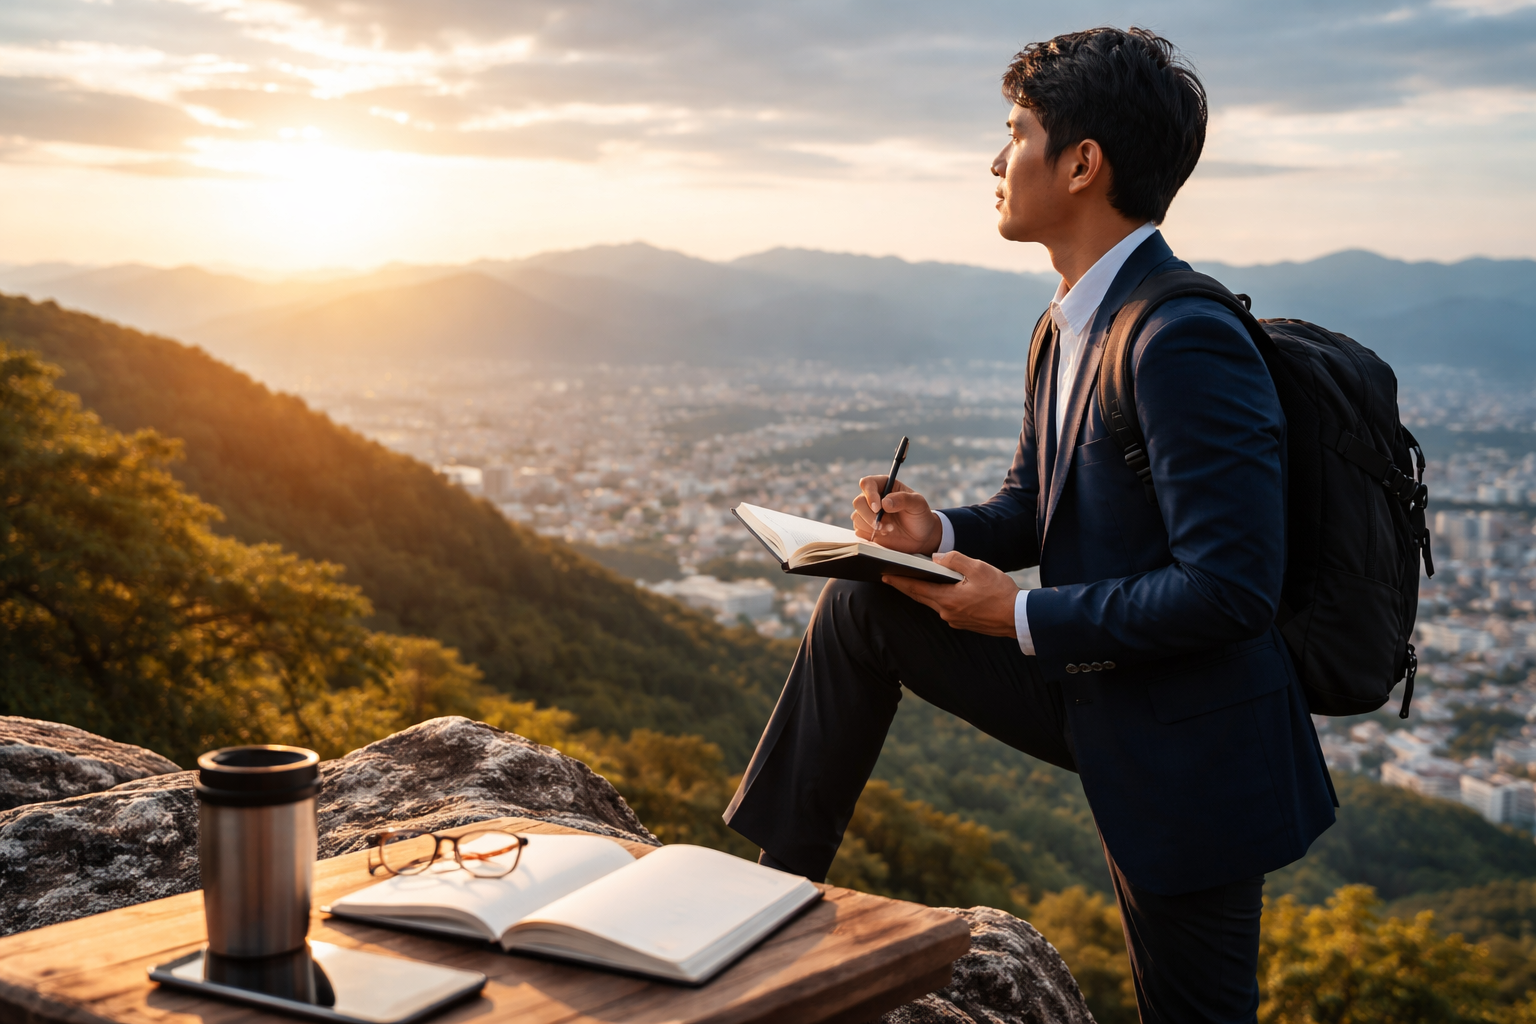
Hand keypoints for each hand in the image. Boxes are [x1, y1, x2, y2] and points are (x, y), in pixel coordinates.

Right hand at [852, 476, 942, 553]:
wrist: (921, 536)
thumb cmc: (920, 515)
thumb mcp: (918, 504)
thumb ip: (903, 499)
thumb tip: (884, 502)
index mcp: (884, 485)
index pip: (868, 483)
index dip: (870, 495)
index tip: (878, 508)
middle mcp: (873, 498)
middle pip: (858, 502)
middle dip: (869, 515)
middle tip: (882, 525)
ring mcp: (868, 514)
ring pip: (857, 517)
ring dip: (872, 526)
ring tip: (890, 530)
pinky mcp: (866, 528)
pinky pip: (859, 530)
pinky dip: (870, 534)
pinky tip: (884, 535)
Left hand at [883, 551, 1019, 637]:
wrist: (1019, 617)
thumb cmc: (1000, 592)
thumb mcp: (978, 568)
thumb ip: (955, 560)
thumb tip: (936, 558)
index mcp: (947, 599)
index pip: (916, 588)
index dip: (899, 581)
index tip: (884, 575)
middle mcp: (947, 612)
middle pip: (920, 597)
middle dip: (905, 586)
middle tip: (889, 577)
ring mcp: (955, 620)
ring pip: (932, 603)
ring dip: (922, 592)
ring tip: (912, 581)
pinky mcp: (964, 622)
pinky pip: (945, 607)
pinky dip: (937, 597)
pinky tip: (939, 590)